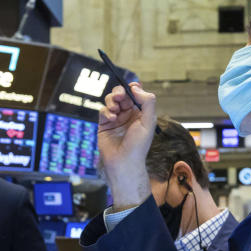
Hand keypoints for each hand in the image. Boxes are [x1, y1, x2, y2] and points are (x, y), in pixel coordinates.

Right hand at [98, 83, 156, 209]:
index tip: (130, 87)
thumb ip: (147, 102)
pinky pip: (103, 111)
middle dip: (119, 92)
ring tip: (115, 110)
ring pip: (111, 101)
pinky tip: (111, 119)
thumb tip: (136, 87)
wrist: (123, 163)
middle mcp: (128, 115)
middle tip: (119, 96)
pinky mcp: (104, 125)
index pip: (135, 94)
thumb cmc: (138, 146)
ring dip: (112, 101)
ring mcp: (115, 119)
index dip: (132, 88)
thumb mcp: (148, 122)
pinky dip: (106, 111)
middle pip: (121, 95)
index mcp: (140, 113)